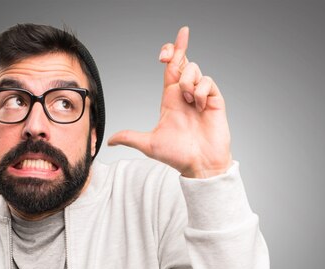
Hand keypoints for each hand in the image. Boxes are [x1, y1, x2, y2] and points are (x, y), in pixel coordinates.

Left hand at [108, 27, 232, 177]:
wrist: (200, 165)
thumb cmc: (177, 156)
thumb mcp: (149, 144)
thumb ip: (130, 137)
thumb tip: (109, 141)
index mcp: (170, 98)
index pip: (171, 68)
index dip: (172, 51)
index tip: (169, 46)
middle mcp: (186, 94)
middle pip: (184, 61)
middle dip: (179, 48)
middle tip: (173, 48)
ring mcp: (202, 97)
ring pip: (194, 70)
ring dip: (187, 81)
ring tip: (188, 100)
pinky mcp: (215, 101)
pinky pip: (208, 82)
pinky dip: (201, 91)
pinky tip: (200, 106)